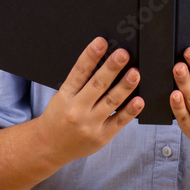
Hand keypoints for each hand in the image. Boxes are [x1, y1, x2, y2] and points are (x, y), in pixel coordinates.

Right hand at [35, 37, 142, 165]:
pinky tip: (139, 100)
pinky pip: (119, 121)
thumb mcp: (61, 97)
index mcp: (64, 96)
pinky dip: (130, 110)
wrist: (49, 148)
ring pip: (111, 102)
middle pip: (97, 85)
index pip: (79, 72)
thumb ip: (79, 83)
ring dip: (125, 86)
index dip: (90, 56)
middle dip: (112, 68)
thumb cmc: (58, 116)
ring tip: (135, 73)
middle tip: (123, 54)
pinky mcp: (101, 136)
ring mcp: (89, 125)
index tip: (101, 42)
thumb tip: (105, 62)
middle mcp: (76, 110)